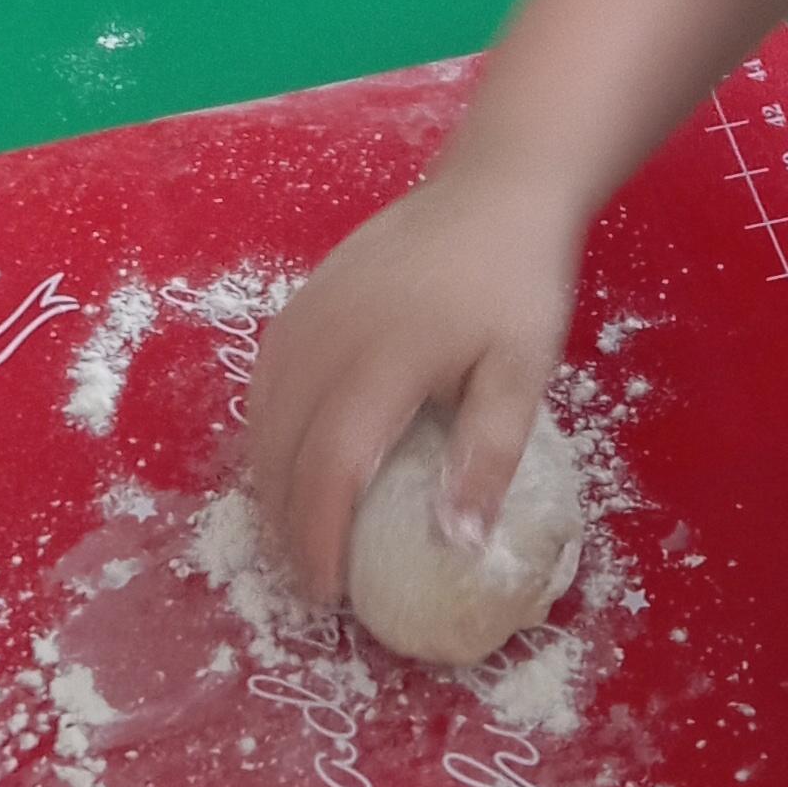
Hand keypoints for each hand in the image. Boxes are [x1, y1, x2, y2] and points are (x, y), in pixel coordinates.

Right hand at [248, 147, 589, 603]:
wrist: (494, 191)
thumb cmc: (517, 283)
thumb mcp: (524, 371)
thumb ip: (488, 456)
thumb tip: (458, 544)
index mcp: (385, 358)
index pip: (332, 466)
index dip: (320, 537)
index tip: (329, 595)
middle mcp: (330, 336)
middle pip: (282, 449)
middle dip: (286, 525)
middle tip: (308, 584)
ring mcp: (308, 312)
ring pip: (263, 416)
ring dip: (268, 484)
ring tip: (293, 536)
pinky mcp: (302, 298)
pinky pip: (264, 380)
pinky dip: (264, 433)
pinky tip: (284, 463)